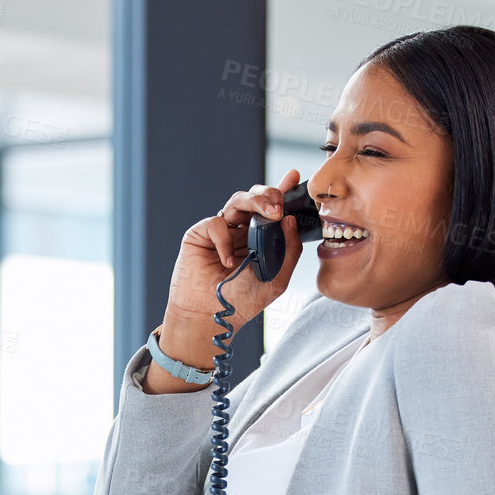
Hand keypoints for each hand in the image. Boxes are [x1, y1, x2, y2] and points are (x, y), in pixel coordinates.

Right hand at [158, 168, 306, 368]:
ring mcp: (221, 232)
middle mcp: (241, 232)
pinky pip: (216, 223)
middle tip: (279, 205)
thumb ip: (289, 250)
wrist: (212, 317)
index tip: (294, 177)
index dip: (282, 191)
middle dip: (269, 194)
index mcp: (261, 240)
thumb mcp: (276, 279)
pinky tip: (228, 261)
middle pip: (256, 199)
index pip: (273, 210)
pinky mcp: (200, 235)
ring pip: (237, 201)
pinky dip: (224, 239)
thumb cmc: (242, 303)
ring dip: (254, 201)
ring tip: (267, 214)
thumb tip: (290, 220)